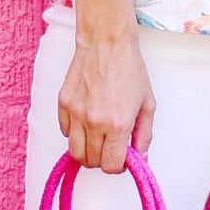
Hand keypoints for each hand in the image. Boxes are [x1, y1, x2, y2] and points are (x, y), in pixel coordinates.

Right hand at [57, 31, 155, 171]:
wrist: (107, 42)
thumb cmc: (129, 69)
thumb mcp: (147, 104)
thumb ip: (144, 136)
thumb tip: (140, 158)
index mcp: (117, 124)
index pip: (110, 166)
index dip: (117, 166)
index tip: (121, 158)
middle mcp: (93, 121)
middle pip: (91, 161)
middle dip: (103, 159)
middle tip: (110, 147)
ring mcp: (75, 113)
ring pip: (74, 151)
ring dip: (87, 151)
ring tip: (97, 138)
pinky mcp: (63, 103)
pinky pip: (64, 132)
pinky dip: (74, 133)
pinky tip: (86, 121)